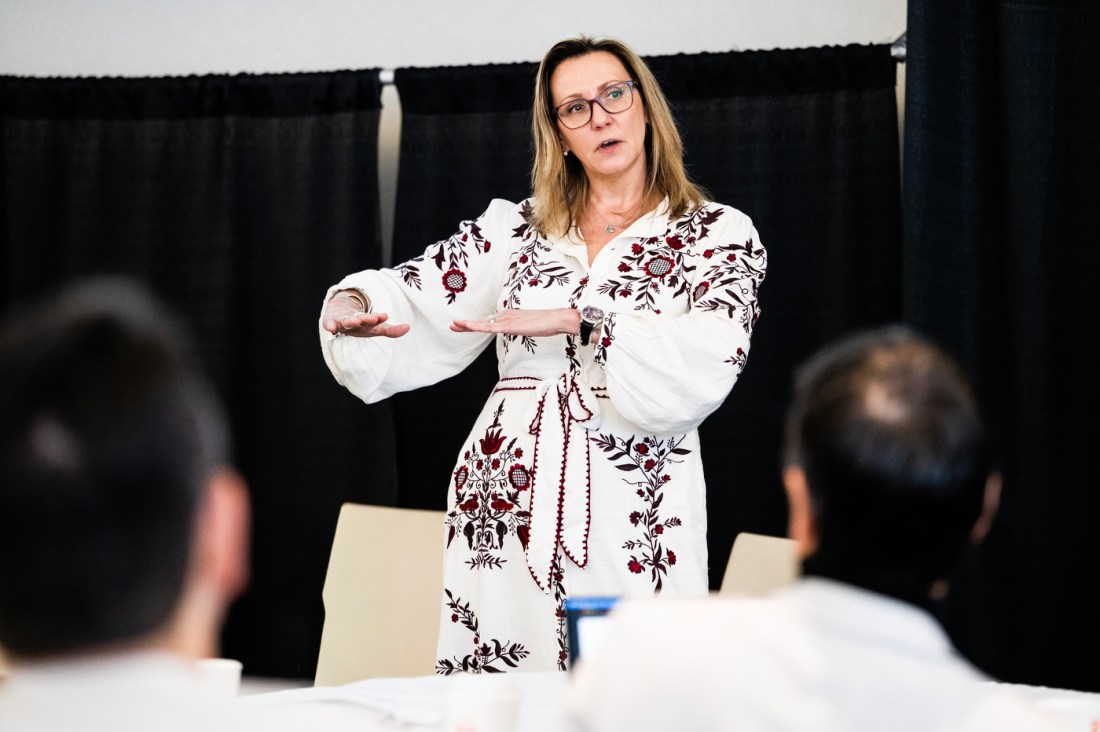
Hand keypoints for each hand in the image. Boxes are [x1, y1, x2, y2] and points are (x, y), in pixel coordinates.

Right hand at [323, 295, 409, 338]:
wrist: (340, 310)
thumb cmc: (362, 324)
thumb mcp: (376, 329)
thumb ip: (391, 330)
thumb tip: (408, 327)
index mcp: (367, 321)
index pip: (374, 320)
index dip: (379, 318)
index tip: (385, 316)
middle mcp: (356, 319)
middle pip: (362, 319)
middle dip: (367, 319)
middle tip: (373, 319)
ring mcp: (343, 320)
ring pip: (348, 321)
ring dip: (352, 321)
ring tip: (355, 321)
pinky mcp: (331, 321)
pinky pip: (329, 323)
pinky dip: (329, 324)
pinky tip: (330, 327)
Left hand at [450, 308, 580, 337]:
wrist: (556, 319)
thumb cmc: (548, 323)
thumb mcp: (532, 326)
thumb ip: (523, 327)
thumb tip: (521, 328)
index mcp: (511, 315)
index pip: (490, 321)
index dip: (477, 324)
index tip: (467, 326)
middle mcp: (506, 315)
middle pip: (483, 321)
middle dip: (467, 324)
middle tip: (453, 324)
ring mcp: (506, 319)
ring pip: (482, 323)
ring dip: (467, 325)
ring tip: (454, 325)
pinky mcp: (508, 325)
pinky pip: (488, 327)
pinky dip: (475, 326)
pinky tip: (466, 326)